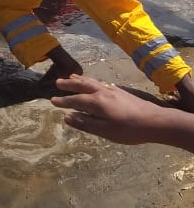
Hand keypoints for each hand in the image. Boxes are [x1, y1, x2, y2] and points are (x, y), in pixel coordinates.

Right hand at [51, 75, 165, 144]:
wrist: (154, 121)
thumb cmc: (128, 130)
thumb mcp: (105, 131)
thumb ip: (86, 124)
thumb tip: (68, 117)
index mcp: (96, 103)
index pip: (75, 100)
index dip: (63, 101)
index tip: (52, 100)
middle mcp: (102, 92)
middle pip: (82, 85)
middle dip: (69, 84)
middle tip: (58, 82)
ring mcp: (112, 90)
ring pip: (92, 81)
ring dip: (81, 79)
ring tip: (72, 76)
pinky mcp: (120, 91)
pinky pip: (101, 83)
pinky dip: (93, 81)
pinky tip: (95, 83)